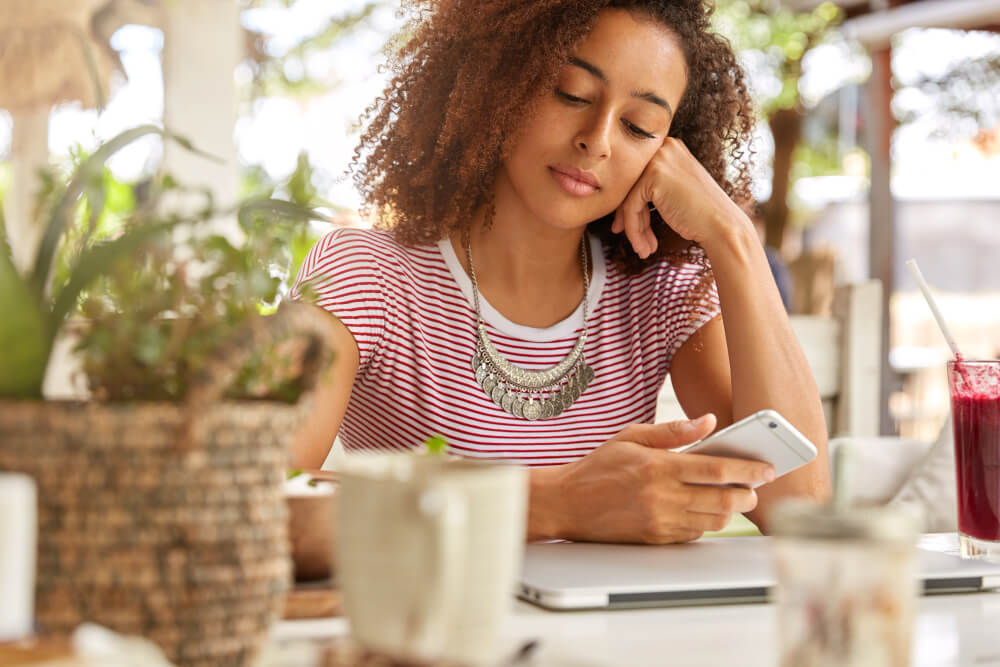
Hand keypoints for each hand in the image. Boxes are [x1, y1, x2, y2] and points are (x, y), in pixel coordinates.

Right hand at [541, 415, 775, 543]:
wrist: (566, 503)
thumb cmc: (597, 467)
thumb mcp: (631, 437)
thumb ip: (672, 431)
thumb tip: (707, 422)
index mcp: (657, 467)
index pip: (716, 469)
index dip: (747, 469)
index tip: (766, 467)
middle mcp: (661, 496)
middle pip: (722, 499)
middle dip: (747, 494)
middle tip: (755, 487)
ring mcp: (658, 521)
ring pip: (712, 520)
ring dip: (729, 510)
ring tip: (732, 498)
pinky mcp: (655, 539)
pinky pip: (693, 533)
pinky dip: (706, 522)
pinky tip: (703, 510)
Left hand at [611, 137, 750, 257]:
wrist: (722, 226)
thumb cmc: (701, 215)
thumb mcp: (674, 191)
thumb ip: (651, 187)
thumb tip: (620, 199)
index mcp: (670, 148)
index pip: (639, 177)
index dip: (633, 206)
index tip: (630, 230)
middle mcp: (664, 147)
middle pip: (631, 186)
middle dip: (630, 218)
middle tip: (636, 243)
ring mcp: (658, 159)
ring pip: (628, 198)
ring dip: (634, 229)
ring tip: (643, 250)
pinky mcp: (653, 176)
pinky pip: (630, 207)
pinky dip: (634, 230)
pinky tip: (644, 248)